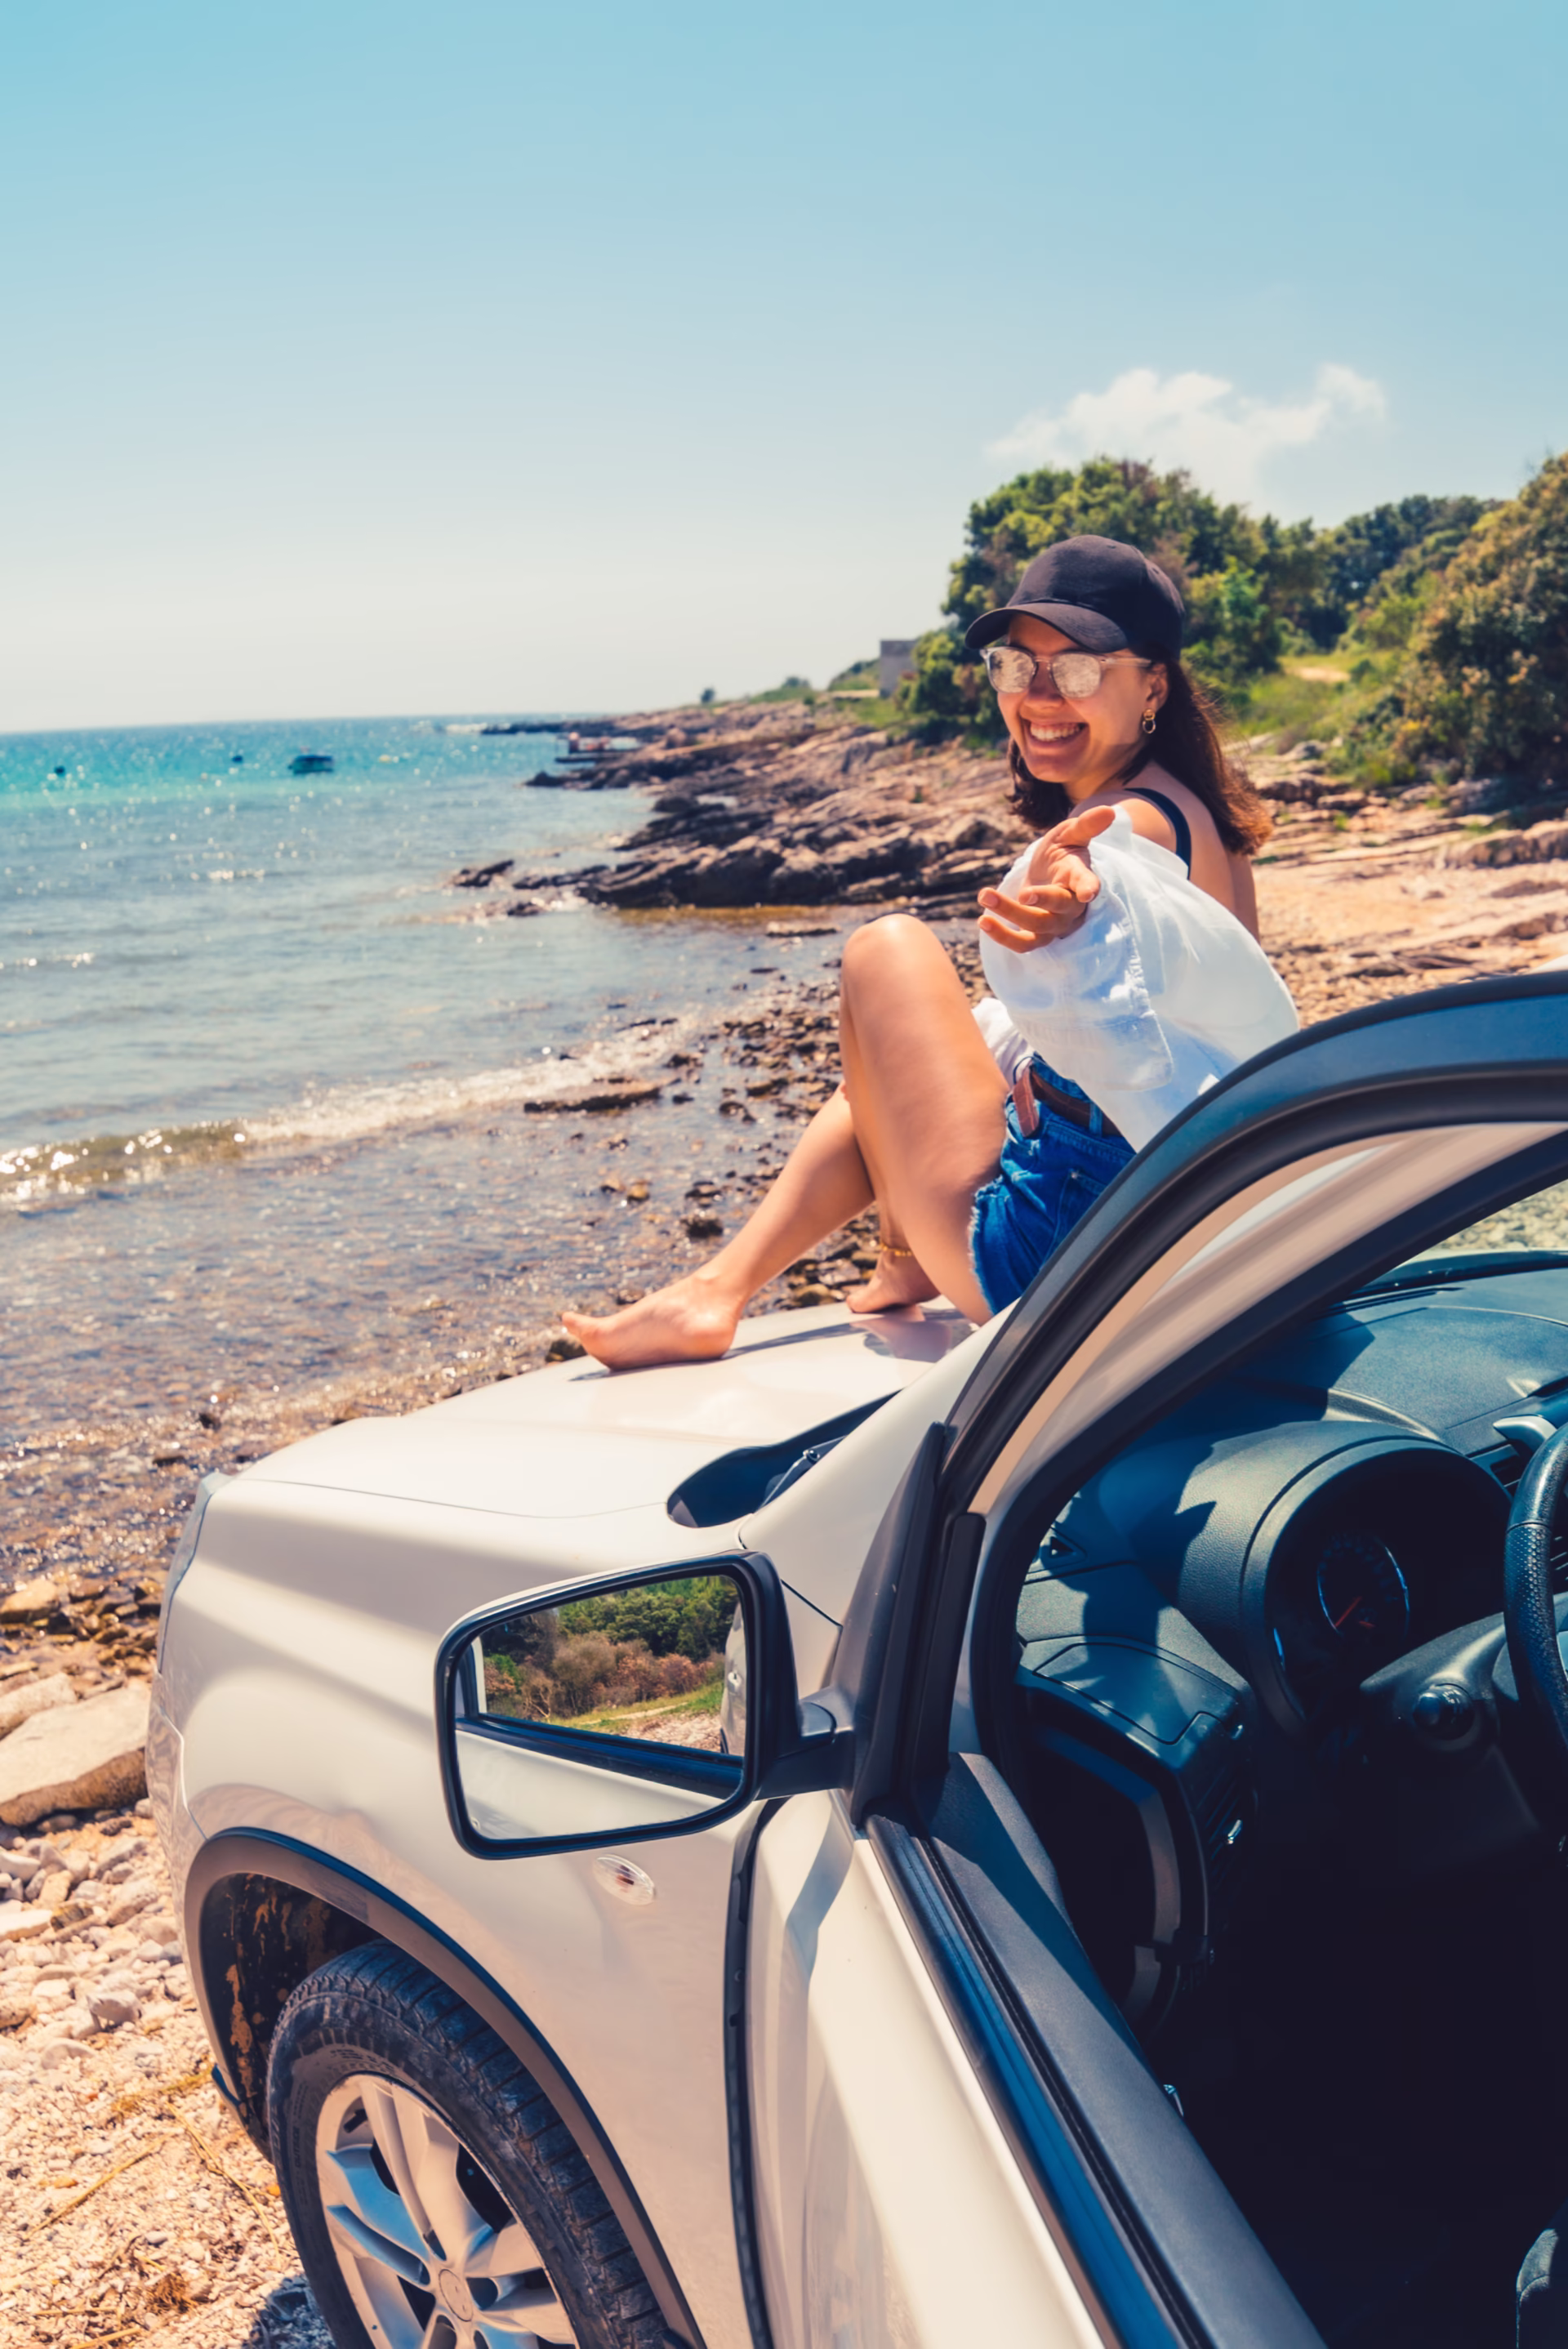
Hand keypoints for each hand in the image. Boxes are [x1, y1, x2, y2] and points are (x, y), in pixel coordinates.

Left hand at [977, 804, 1115, 952]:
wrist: (1048, 874)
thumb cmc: (1062, 852)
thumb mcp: (1069, 834)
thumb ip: (1085, 825)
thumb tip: (1108, 811)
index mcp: (1081, 879)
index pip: (1088, 885)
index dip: (1089, 888)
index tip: (1088, 893)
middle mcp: (1071, 907)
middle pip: (1059, 909)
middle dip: (1041, 900)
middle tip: (1022, 892)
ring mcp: (1055, 925)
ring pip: (1037, 928)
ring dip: (1010, 915)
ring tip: (985, 895)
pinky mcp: (1037, 936)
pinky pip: (1022, 944)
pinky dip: (1002, 936)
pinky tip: (983, 920)